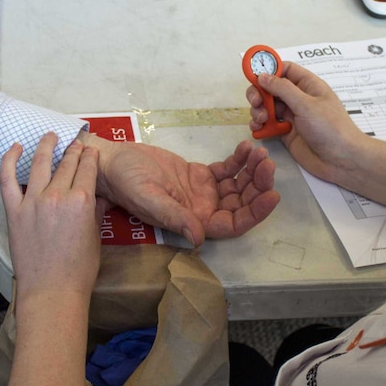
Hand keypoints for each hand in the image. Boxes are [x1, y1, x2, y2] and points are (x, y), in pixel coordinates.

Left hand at [0, 132, 104, 298]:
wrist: (52, 291)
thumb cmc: (79, 270)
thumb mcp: (95, 237)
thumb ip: (94, 211)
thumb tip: (98, 197)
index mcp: (82, 201)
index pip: (87, 169)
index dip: (89, 157)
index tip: (90, 150)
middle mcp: (58, 195)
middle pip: (66, 163)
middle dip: (72, 150)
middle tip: (75, 142)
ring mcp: (33, 202)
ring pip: (39, 164)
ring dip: (45, 146)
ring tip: (49, 136)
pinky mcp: (15, 211)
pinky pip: (8, 179)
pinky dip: (9, 160)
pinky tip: (15, 148)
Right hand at [81, 132, 278, 246]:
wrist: (114, 162)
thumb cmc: (127, 183)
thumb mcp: (149, 199)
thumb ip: (175, 217)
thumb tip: (198, 238)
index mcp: (193, 222)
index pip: (232, 224)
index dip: (255, 213)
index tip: (271, 194)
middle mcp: (202, 210)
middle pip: (240, 203)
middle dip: (258, 186)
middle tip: (267, 164)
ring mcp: (202, 192)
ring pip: (238, 186)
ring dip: (252, 171)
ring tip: (259, 152)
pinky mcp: (199, 175)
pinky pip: (226, 170)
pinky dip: (239, 160)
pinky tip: (245, 148)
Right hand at [246, 62, 367, 183]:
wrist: (340, 160)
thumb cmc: (331, 128)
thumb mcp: (306, 104)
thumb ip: (282, 89)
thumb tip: (263, 76)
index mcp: (308, 85)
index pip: (285, 69)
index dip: (269, 69)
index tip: (254, 75)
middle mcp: (298, 98)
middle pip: (271, 87)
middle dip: (259, 93)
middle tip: (255, 102)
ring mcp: (291, 115)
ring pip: (267, 106)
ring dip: (258, 110)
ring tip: (261, 119)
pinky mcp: (285, 132)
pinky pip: (268, 123)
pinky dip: (260, 124)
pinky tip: (258, 128)